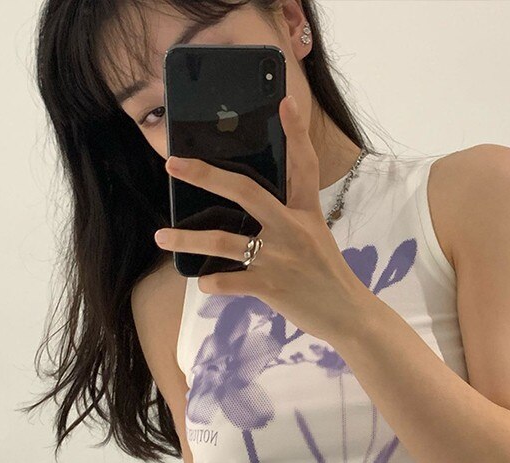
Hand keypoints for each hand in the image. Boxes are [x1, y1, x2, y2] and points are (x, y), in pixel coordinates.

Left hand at [154, 95, 369, 342]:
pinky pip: (228, 282)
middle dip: (206, 175)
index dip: (295, 132)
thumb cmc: (328, 274)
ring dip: (187, 239)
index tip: (284, 101)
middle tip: (173, 164)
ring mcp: (279, 258)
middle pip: (245, 192)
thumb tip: (253, 210)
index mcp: (306, 212)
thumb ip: (291, 218)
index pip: (303, 165)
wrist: (348, 313)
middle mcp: (292, 229)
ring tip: (162, 236)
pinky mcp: (271, 286)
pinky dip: (210, 283)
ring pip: (222, 242)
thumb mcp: (316, 237)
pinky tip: (203, 282)